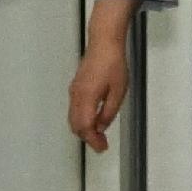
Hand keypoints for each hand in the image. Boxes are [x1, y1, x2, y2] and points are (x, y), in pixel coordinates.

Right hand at [67, 35, 130, 151]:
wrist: (104, 42)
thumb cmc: (112, 62)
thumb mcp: (118, 91)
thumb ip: (108, 112)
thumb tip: (101, 126)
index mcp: (87, 98)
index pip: (85, 127)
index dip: (93, 141)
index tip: (102, 148)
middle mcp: (77, 95)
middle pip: (76, 125)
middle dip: (88, 138)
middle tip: (101, 144)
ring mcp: (74, 90)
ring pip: (73, 118)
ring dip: (84, 129)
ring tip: (98, 135)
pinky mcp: (76, 86)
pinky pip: (74, 109)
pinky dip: (81, 119)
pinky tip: (92, 120)